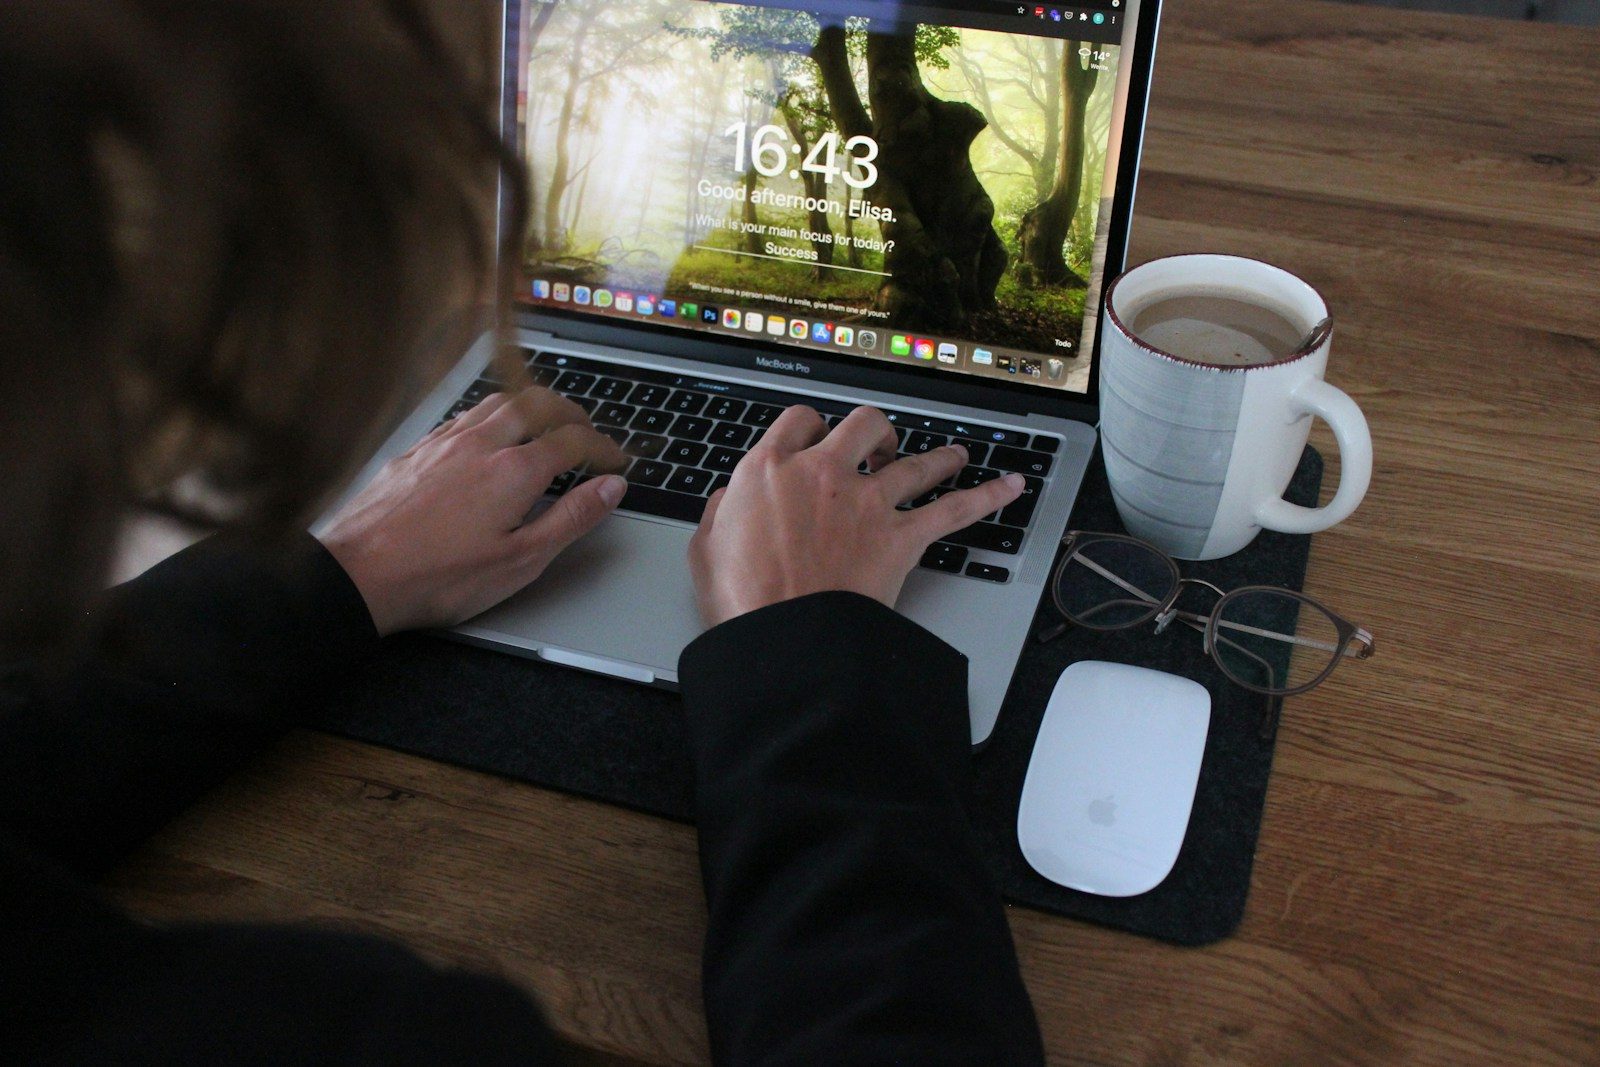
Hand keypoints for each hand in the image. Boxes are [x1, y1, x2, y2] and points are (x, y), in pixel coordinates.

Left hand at [318, 387, 627, 635]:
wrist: (358, 575)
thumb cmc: (437, 576)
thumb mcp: (521, 560)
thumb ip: (571, 518)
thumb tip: (610, 488)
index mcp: (513, 471)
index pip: (572, 441)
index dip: (602, 447)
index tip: (615, 460)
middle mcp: (480, 444)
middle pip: (537, 404)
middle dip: (570, 412)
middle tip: (587, 429)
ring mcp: (444, 442)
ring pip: (498, 401)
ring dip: (530, 405)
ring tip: (544, 421)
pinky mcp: (416, 449)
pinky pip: (464, 415)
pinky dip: (492, 415)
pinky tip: (487, 434)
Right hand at [688, 405, 1024, 627]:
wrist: (784, 637)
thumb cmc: (743, 599)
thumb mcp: (705, 550)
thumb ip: (719, 514)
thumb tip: (728, 501)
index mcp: (770, 469)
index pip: (798, 421)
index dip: (810, 427)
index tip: (815, 438)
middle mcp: (824, 472)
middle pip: (862, 424)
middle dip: (873, 431)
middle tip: (877, 445)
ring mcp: (868, 501)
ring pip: (915, 460)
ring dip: (937, 456)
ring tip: (952, 456)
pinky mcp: (901, 536)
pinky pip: (954, 508)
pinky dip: (986, 497)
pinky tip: (1008, 487)